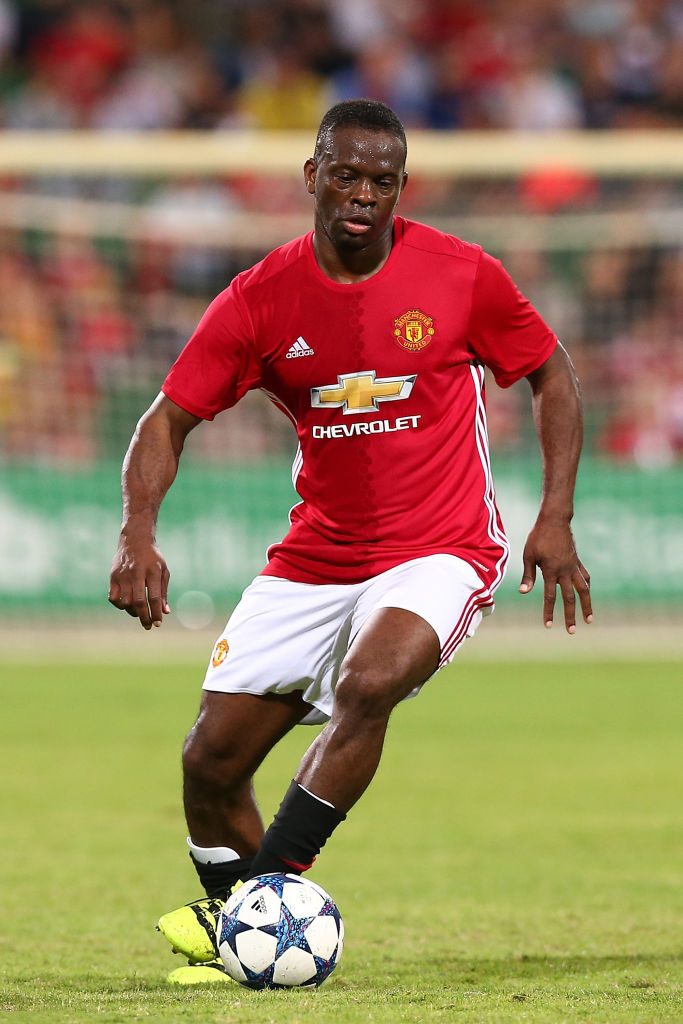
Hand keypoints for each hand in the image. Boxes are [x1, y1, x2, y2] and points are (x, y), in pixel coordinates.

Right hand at [108, 532, 170, 629]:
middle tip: (148, 626)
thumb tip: (165, 612)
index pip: (154, 597)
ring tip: (139, 613)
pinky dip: (119, 605)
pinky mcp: (113, 576)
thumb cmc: (153, 557)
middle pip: (138, 602)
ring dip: (132, 612)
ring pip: (125, 602)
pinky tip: (126, 604)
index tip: (158, 623)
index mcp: (153, 571)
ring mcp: (123, 575)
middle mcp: (137, 573)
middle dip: (144, 618)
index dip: (156, 613)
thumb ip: (164, 592)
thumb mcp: (163, 571)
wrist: (135, 539)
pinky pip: (113, 598)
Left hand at [519, 518, 591, 633]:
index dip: (549, 612)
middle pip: (569, 598)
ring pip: (584, 590)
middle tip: (572, 631)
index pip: (550, 596)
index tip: (548, 625)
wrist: (554, 520)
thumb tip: (523, 592)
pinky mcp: (577, 561)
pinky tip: (587, 593)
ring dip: (587, 605)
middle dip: (570, 616)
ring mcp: (573, 566)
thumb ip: (528, 575)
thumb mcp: (528, 555)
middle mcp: (565, 571)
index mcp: (551, 571)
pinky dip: (587, 586)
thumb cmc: (538, 537)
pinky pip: (585, 576)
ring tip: (590, 620)